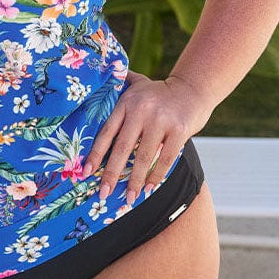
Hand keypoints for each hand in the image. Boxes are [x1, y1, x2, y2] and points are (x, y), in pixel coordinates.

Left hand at [80, 71, 210, 205]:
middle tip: (103, 193)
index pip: (106, 132)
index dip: (95, 154)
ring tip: (129, 198)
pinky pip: (165, 159)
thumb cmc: (159, 92)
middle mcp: (141, 111)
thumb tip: (100, 80)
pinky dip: (156, 176)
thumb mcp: (137, 84)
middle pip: (122, 148)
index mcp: (126, 103)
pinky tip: (149, 188)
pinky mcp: (179, 130)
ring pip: (144, 157)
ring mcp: (161, 121)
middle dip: (111, 174)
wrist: (192, 88)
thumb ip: (119, 85)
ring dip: (135, 181)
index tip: (85, 172)